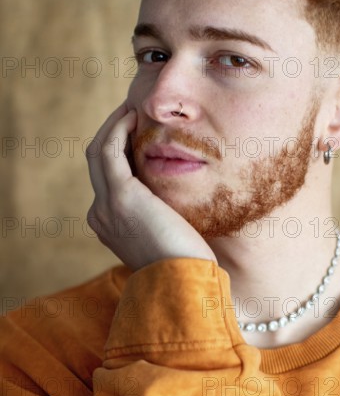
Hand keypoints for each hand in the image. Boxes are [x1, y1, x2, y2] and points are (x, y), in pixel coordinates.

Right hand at [86, 102, 216, 270]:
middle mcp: (100, 214)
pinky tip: (133, 117)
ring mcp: (106, 205)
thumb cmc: (186, 264)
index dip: (118, 152)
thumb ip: (159, 214)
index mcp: (109, 224)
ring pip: (98, 152)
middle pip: (97, 162)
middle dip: (112, 135)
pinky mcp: (120, 196)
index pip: (107, 178)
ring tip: (131, 110)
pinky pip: (109, 151)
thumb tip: (172, 198)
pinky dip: (117, 130)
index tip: (136, 134)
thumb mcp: (166, 235)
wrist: (185, 284)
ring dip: (112, 126)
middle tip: (130, 114)